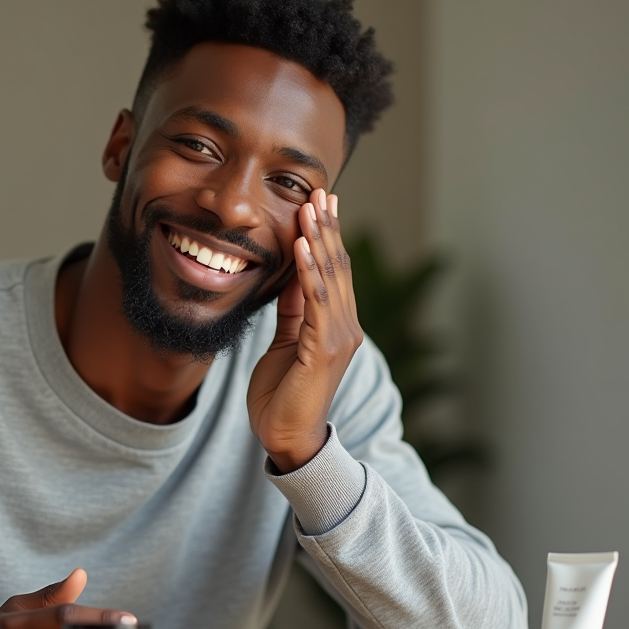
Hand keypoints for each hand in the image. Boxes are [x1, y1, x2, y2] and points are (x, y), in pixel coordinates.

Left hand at [247, 189, 361, 471]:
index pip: (334, 270)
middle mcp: (346, 327)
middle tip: (320, 190)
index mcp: (337, 325)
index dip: (327, 235)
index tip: (320, 202)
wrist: (286, 438)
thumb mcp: (285, 342)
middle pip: (338, 267)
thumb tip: (291, 276)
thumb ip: (292, 311)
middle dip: (327, 227)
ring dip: (319, 240)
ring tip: (310, 207)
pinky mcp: (323, 350)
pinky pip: (316, 303)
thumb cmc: (283, 395)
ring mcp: (338, 338)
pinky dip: (309, 272)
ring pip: (330, 278)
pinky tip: (301, 247)